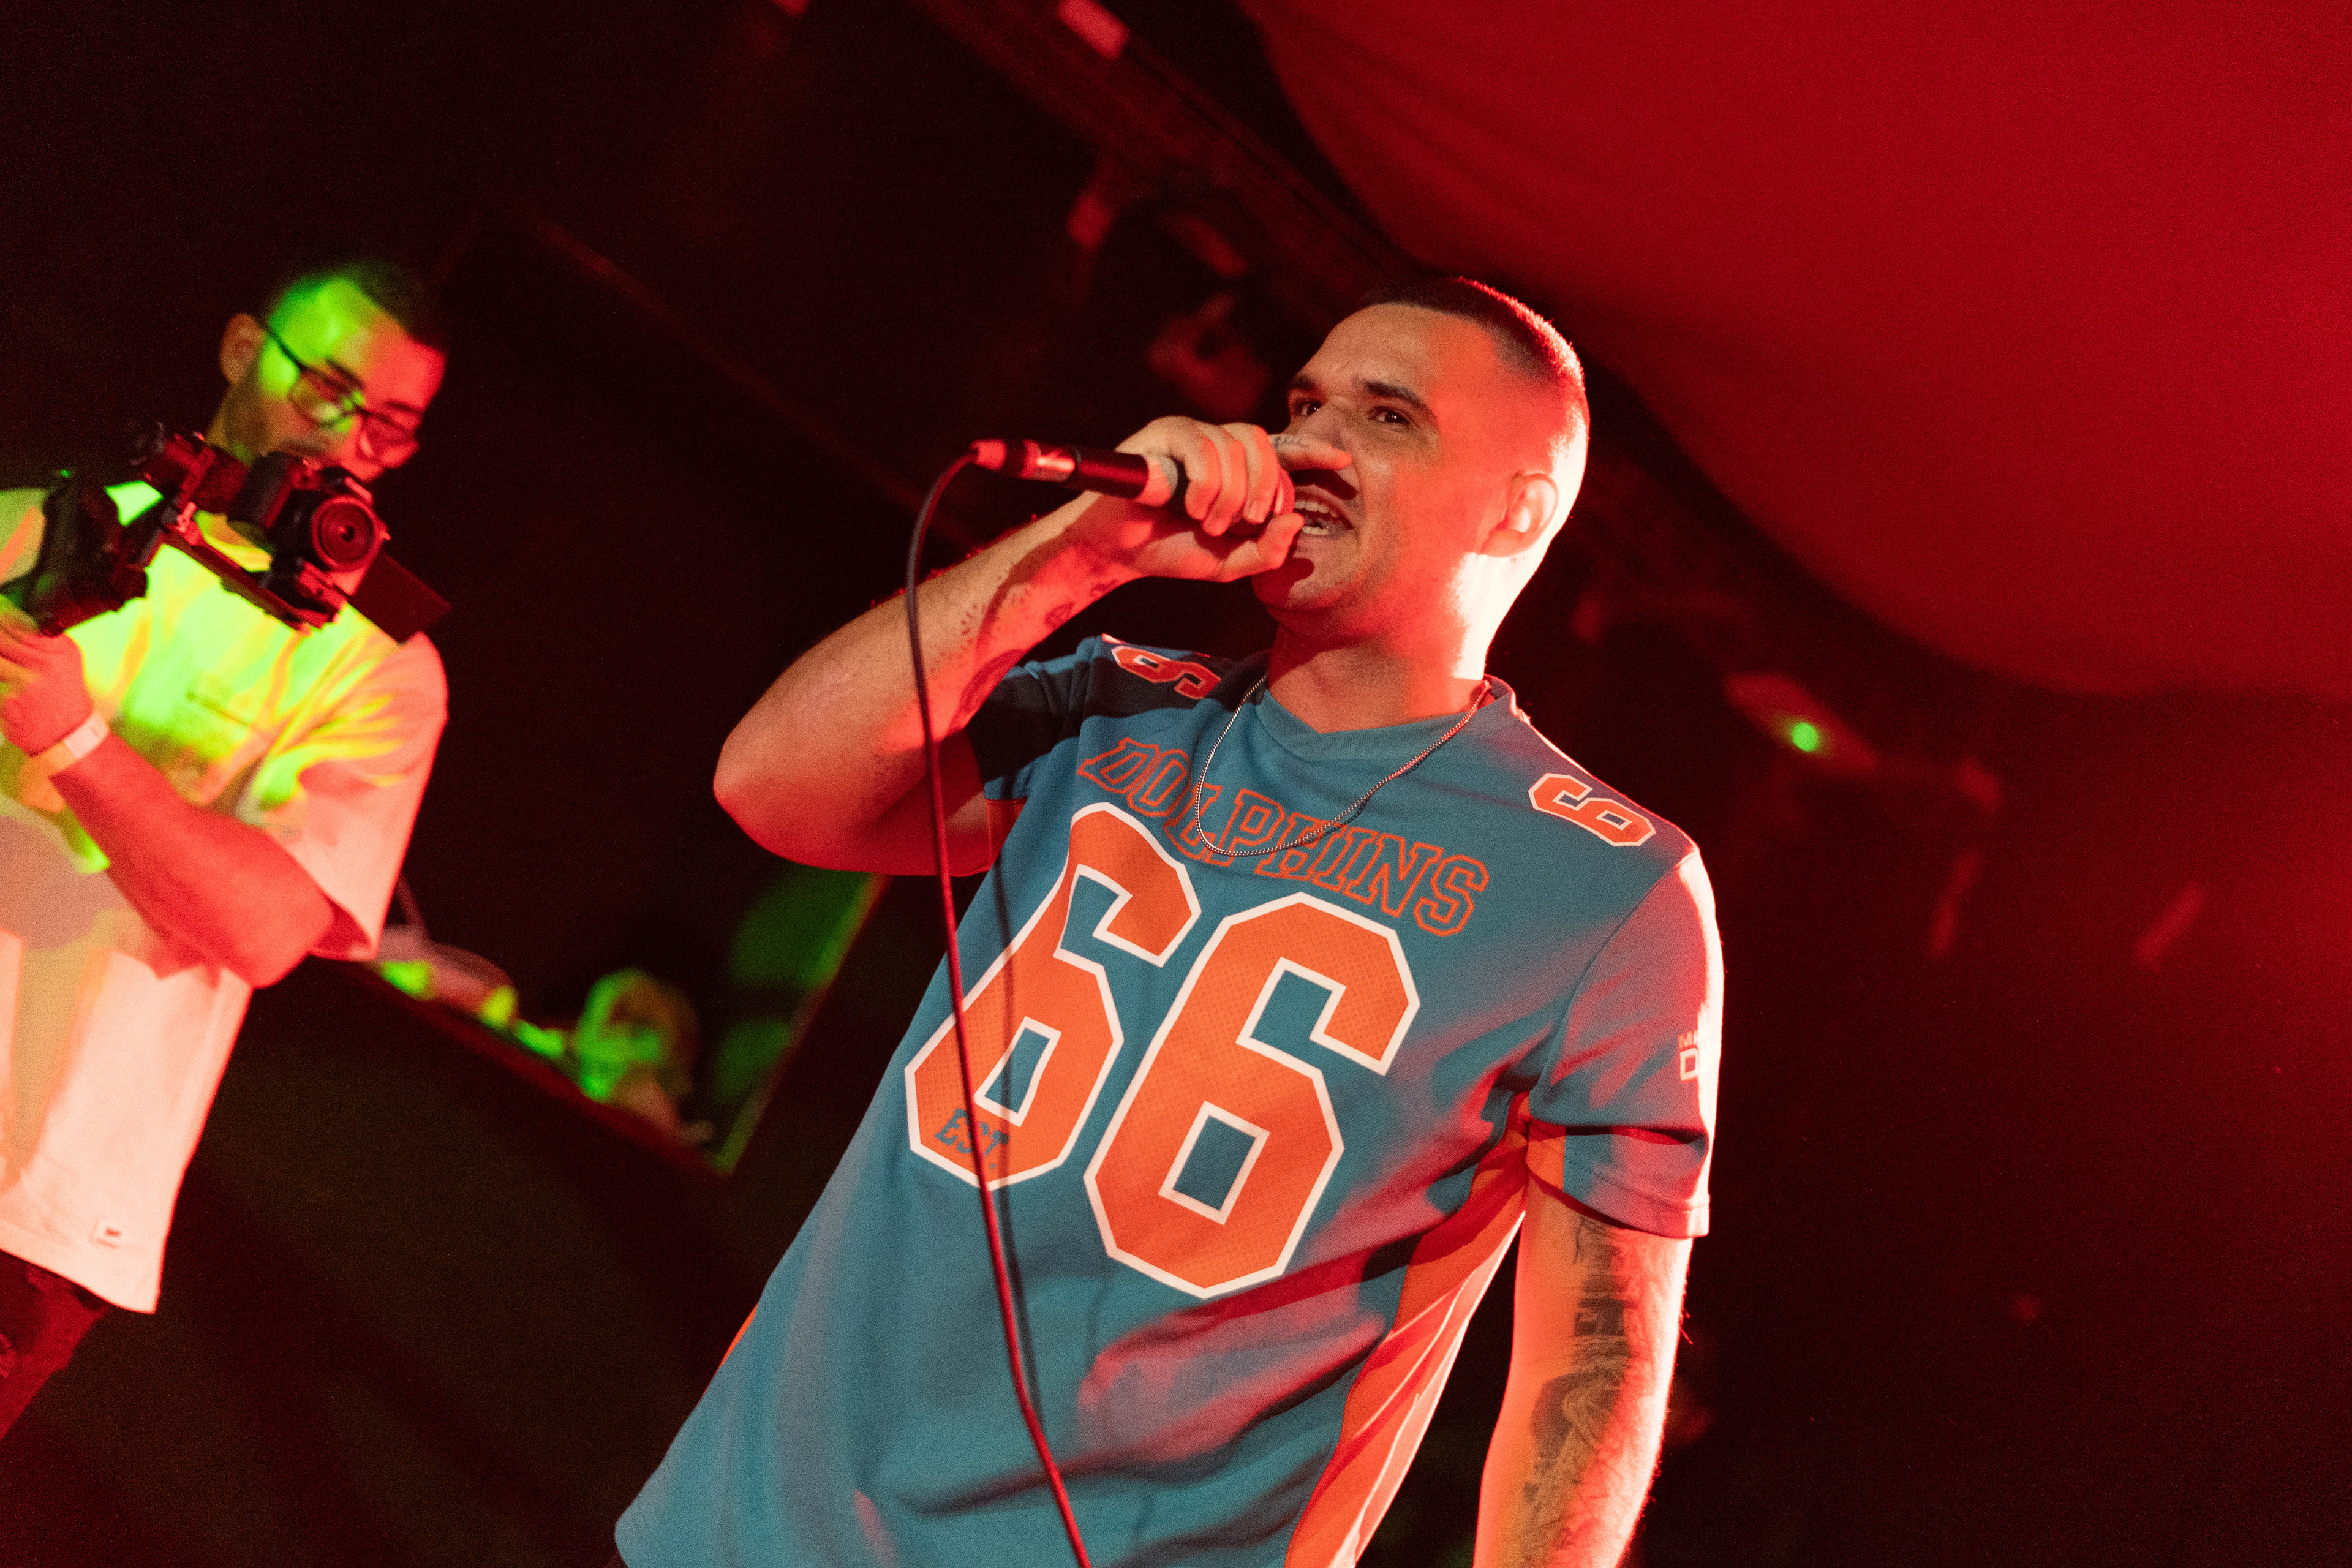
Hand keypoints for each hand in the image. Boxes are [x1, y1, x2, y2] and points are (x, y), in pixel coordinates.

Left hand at [0, 605, 94, 754]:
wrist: (67, 734)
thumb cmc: (63, 694)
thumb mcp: (65, 660)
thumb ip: (42, 638)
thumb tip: (7, 615)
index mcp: (60, 650)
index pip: (18, 622)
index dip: (2, 619)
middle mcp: (44, 663)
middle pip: (0, 638)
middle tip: (3, 651)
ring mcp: (23, 682)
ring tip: (6, 669)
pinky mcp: (6, 700)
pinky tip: (5, 683)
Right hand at [1067, 417, 1351, 584]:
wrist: (1119, 552)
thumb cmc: (1172, 551)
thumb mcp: (1230, 562)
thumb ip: (1268, 550)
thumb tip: (1297, 520)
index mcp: (1238, 469)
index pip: (1283, 451)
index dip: (1312, 451)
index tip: (1342, 460)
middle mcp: (1219, 444)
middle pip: (1265, 448)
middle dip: (1264, 490)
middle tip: (1246, 524)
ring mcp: (1192, 434)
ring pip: (1236, 449)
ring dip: (1229, 497)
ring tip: (1207, 524)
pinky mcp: (1166, 432)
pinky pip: (1204, 446)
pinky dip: (1206, 485)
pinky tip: (1192, 509)